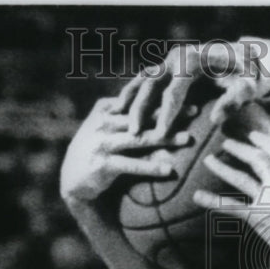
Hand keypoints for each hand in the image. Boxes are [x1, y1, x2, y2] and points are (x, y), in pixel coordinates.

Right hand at [60, 96, 190, 204]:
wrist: (73, 177)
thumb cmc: (99, 148)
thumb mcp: (106, 124)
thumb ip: (126, 111)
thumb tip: (156, 94)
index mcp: (106, 108)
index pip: (139, 100)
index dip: (163, 95)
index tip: (189, 91)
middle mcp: (103, 123)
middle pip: (143, 116)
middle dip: (170, 112)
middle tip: (196, 110)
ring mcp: (102, 143)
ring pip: (140, 139)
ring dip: (166, 138)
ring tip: (188, 138)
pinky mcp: (102, 165)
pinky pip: (131, 165)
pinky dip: (151, 167)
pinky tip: (169, 170)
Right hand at [121, 42, 259, 141]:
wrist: (248, 56)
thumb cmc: (250, 76)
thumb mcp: (248, 88)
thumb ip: (234, 101)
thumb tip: (214, 119)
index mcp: (193, 60)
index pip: (174, 91)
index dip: (167, 114)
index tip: (161, 135)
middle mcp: (176, 56)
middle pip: (151, 84)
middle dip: (140, 109)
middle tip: (133, 133)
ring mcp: (168, 59)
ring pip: (141, 81)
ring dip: (130, 102)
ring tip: (120, 124)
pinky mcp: (165, 65)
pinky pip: (142, 81)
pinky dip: (131, 96)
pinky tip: (122, 113)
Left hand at [192, 130, 269, 268]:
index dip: (264, 142)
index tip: (253, 136)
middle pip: (258, 159)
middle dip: (241, 149)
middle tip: (226, 143)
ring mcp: (269, 199)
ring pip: (241, 178)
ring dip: (223, 168)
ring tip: (209, 160)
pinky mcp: (258, 217)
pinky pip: (231, 207)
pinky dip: (213, 202)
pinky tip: (197, 197)